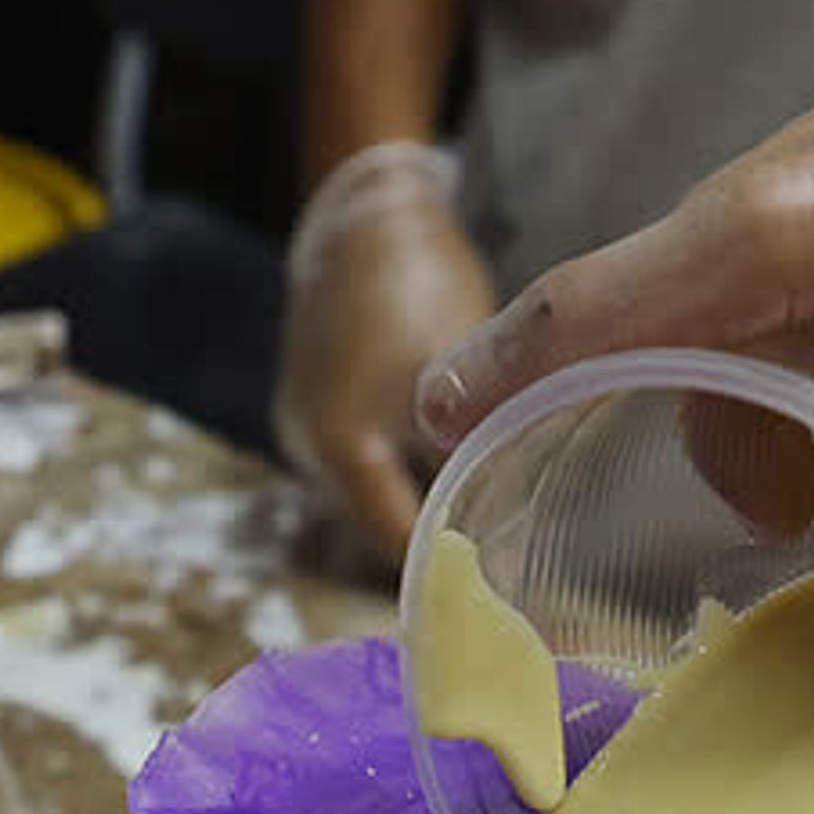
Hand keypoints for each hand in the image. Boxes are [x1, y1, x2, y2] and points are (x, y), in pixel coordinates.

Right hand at [274, 141, 495, 566]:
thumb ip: (476, 442)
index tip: (497, 599)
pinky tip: (450, 481)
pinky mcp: (309, 413)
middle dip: (437, 546)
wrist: (366, 213)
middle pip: (380, 527)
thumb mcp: (455, 370)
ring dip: (419, 512)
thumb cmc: (417, 282)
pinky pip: (362, 469)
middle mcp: (307, 449)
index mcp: (340, 444)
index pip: (398, 541)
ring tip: (485, 529)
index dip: (447, 572)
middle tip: (504, 570)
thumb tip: (514, 514)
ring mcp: (299, 431)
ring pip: (371, 499)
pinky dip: (401, 481)